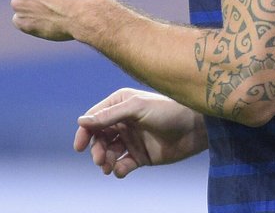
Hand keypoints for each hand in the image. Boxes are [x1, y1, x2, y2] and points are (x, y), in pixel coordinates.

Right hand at [74, 88, 207, 177]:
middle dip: (96, 149)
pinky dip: (119, 169)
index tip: (79, 146)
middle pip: (99, 138)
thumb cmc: (167, 111)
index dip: (84, 132)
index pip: (94, 119)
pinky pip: (122, 165)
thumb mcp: (136, 108)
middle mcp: (124, 122)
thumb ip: (109, 115)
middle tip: (101, 160)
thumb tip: (82, 121)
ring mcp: (132, 139)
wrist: (195, 128)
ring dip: (105, 161)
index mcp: (120, 105)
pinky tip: (122, 170)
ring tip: (109, 166)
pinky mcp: (141, 156)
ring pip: (109, 153)